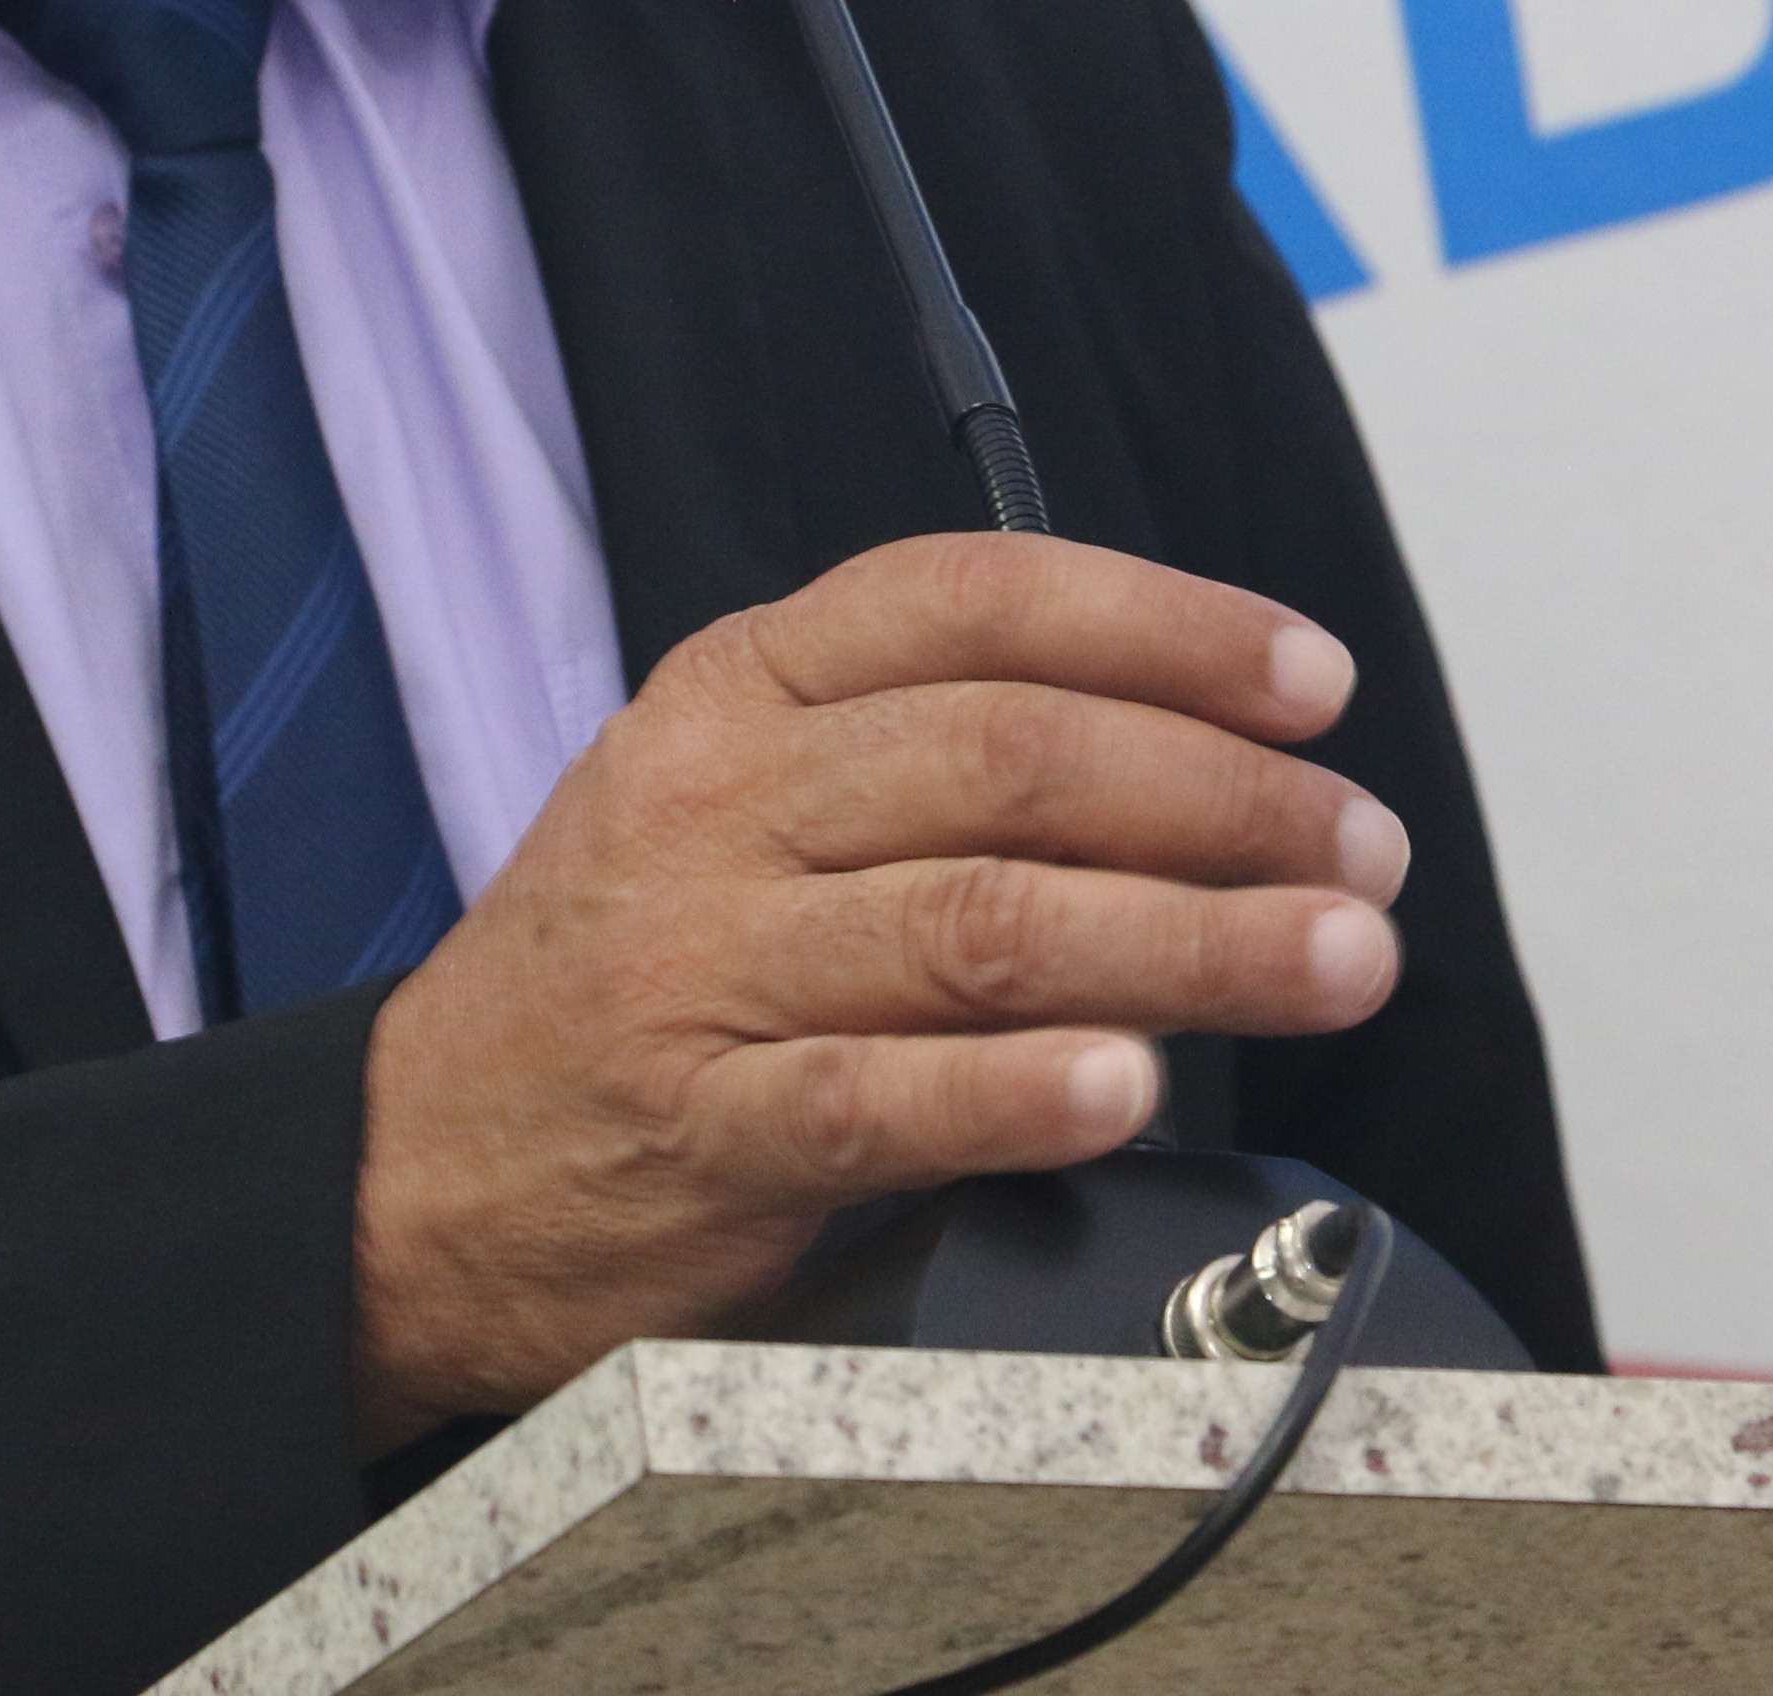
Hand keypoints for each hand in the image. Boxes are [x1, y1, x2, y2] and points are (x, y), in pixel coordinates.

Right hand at [348, 532, 1408, 1444]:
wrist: (412, 1169)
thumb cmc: (620, 981)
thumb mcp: (727, 805)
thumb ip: (919, 765)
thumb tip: (1199, 767)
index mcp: (735, 692)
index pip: (969, 603)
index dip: (1163, 626)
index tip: (1307, 682)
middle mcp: (716, 804)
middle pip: (1010, 757)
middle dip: (1226, 796)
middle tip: (1360, 850)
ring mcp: (701, 967)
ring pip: (982, 921)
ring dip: (1194, 938)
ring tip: (1336, 960)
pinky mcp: (702, 1130)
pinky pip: (885, 1099)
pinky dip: (1024, 1091)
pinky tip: (1133, 1085)